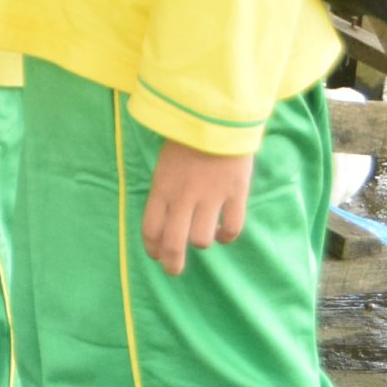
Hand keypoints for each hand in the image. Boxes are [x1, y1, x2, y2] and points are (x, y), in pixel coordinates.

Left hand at [142, 139, 254, 279]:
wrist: (218, 117)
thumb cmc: (187, 138)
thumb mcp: (165, 163)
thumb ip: (165, 190)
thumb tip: (165, 218)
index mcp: (162, 188)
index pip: (150, 229)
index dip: (152, 248)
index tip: (156, 255)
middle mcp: (183, 197)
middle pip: (173, 244)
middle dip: (172, 263)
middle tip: (174, 270)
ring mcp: (211, 197)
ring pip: (202, 240)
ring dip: (201, 243)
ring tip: (204, 236)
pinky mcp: (236, 194)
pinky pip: (232, 228)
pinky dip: (227, 236)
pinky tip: (224, 232)